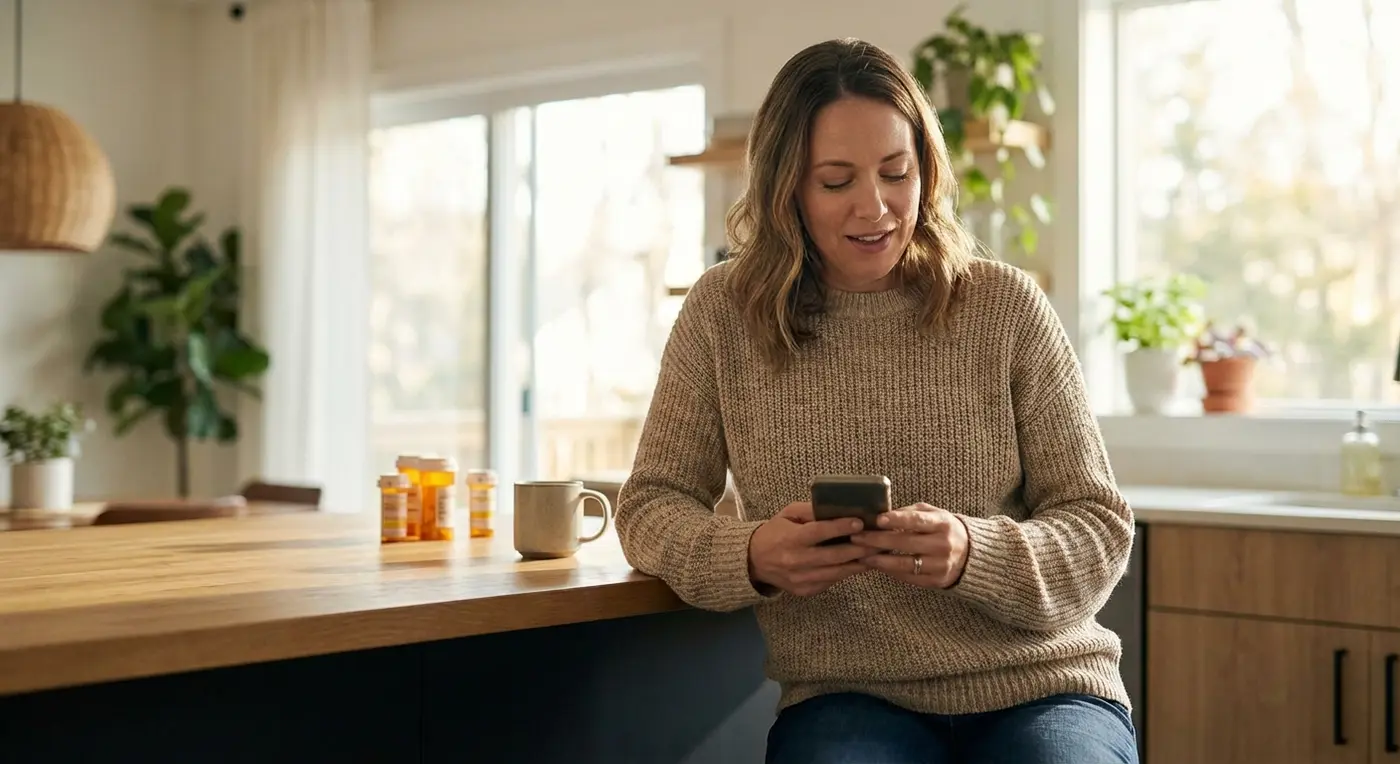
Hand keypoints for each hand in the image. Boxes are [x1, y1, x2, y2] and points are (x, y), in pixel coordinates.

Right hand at [747, 502, 875, 596]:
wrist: (754, 562)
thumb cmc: (775, 532)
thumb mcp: (788, 514)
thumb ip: (810, 511)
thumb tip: (839, 509)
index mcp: (791, 538)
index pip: (818, 532)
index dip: (840, 528)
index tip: (860, 523)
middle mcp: (796, 561)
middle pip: (834, 556)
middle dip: (860, 549)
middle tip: (879, 541)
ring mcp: (801, 579)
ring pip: (837, 573)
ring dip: (859, 564)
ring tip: (876, 555)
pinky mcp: (805, 590)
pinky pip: (831, 581)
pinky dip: (846, 573)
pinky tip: (859, 564)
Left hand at [851, 503, 969, 588]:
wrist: (970, 554)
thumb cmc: (944, 529)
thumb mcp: (934, 514)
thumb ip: (912, 513)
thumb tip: (885, 514)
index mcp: (943, 524)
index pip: (917, 521)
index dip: (897, 520)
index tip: (878, 520)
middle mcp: (943, 545)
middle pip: (905, 543)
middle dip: (878, 540)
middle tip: (857, 537)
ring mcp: (941, 565)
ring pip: (904, 564)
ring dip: (880, 560)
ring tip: (861, 555)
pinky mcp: (937, 581)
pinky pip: (909, 578)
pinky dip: (891, 572)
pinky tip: (877, 565)